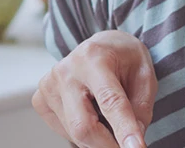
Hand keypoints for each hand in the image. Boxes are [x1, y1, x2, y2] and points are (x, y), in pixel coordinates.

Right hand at [32, 31, 156, 147]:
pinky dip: (84, 134)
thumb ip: (141, 108)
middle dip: (108, 145)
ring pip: (75, 133)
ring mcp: (49, 85)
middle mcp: (66, 71)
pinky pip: (64, 131)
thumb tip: (130, 143)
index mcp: (94, 58)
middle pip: (84, 126)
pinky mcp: (40, 99)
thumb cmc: (124, 59)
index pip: (110, 101)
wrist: (100, 45)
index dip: (124, 129)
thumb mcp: (144, 76)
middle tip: (127, 147)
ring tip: (110, 120)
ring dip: (99, 139)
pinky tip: (92, 115)